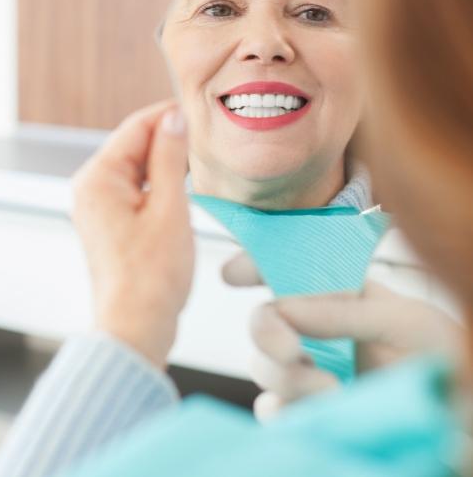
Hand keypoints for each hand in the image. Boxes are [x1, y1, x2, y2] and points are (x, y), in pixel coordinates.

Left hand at [72, 101, 193, 368]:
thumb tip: (173, 120)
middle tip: (204, 140)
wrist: (135, 326)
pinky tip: (180, 189)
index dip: (167, 116)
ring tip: (198, 164)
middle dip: (167, 140)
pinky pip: (133, 190)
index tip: (198, 112)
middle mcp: (90, 188)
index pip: (134, 128)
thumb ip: (170, 158)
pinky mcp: (108, 223)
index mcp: (97, 179)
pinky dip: (157, 185)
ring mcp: (97, 207)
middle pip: (132, 146)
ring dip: (164, 163)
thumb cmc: (152, 276)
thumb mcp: (170, 208)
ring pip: (135, 169)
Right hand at [223, 251, 462, 420]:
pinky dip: (281, 413)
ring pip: (263, 367)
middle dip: (267, 333)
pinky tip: (310, 416)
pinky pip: (272, 411)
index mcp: (336, 295)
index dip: (254, 265)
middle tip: (293, 352)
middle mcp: (315, 331)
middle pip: (263, 321)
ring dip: (286, 379)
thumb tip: (284, 306)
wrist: (461, 417)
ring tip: (332, 393)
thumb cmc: (441, 357)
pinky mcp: (308, 413)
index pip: (286, 270)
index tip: (232, 273)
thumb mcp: (404, 322)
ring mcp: (309, 373)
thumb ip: (344, 312)